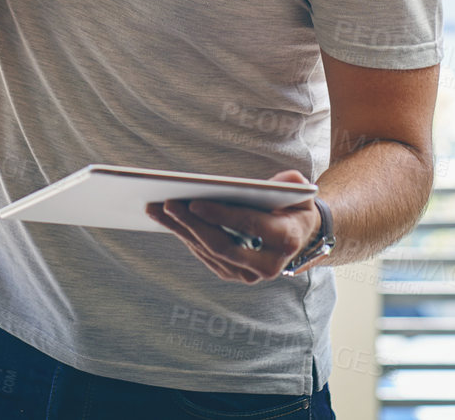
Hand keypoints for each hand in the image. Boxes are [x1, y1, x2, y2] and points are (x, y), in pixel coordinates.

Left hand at [144, 168, 321, 283]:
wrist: (297, 236)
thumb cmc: (293, 206)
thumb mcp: (299, 192)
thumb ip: (293, 184)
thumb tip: (284, 182)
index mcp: (286, 239)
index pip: (250, 225)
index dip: (221, 214)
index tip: (195, 202)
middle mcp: (268, 264)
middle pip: (223, 245)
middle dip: (192, 224)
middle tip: (167, 203)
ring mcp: (249, 274)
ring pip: (209, 251)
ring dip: (180, 230)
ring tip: (156, 209)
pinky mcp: (233, 273)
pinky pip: (205, 255)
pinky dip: (185, 236)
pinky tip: (167, 220)